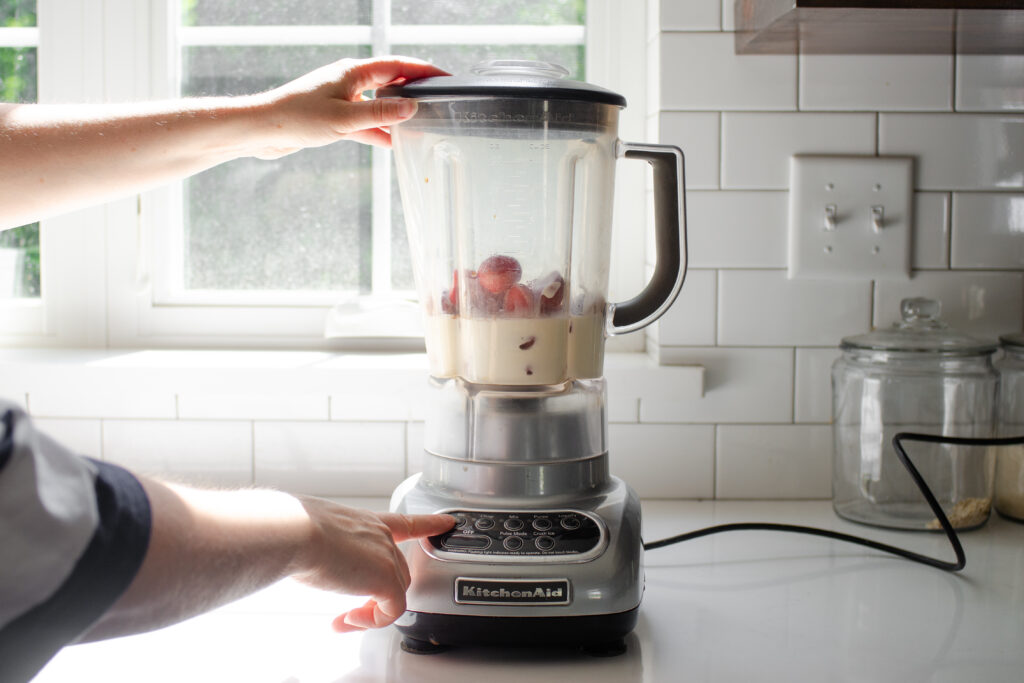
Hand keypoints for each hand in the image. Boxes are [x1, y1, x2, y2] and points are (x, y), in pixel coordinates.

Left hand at [250, 56, 448, 156]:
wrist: (262, 131)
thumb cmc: (296, 118)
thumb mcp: (345, 119)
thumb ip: (380, 114)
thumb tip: (412, 107)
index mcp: (353, 72)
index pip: (398, 65)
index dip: (424, 71)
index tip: (446, 78)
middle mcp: (349, 81)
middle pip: (391, 81)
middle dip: (414, 90)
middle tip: (438, 100)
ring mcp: (342, 99)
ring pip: (378, 104)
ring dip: (396, 114)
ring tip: (420, 124)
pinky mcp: (334, 117)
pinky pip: (364, 122)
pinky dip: (379, 131)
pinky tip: (392, 142)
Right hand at [289, 497, 454, 631]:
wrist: (296, 531)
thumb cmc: (294, 528)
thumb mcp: (314, 530)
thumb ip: (323, 543)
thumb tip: (309, 555)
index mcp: (365, 521)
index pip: (405, 522)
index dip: (428, 524)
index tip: (447, 522)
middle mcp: (380, 535)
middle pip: (396, 570)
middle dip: (377, 595)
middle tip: (350, 612)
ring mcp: (386, 555)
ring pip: (395, 591)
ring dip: (371, 612)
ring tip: (346, 619)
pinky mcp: (386, 579)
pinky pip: (392, 610)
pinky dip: (373, 621)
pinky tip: (350, 620)